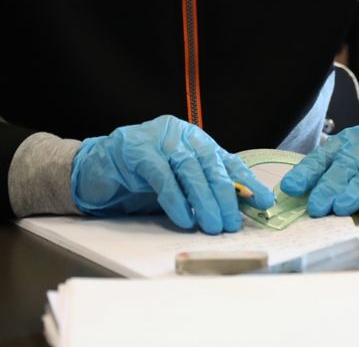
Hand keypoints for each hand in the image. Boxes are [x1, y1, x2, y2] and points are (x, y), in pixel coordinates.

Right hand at [70, 115, 275, 233]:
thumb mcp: (177, 183)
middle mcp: (179, 133)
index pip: (226, 160)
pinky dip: (176, 200)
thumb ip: (202, 189)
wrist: (95, 170)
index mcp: (193, 138)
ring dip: (204, 201)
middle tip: (232, 223)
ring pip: (190, 170)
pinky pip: (163, 177)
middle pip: (210, 165)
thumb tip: (237, 210)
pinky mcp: (136, 150)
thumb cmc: (138, 178)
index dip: (246, 182)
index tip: (264, 202)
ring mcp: (157, 137)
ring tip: (212, 225)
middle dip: (225, 196)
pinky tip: (184, 219)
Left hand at [279, 113, 358, 215]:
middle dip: (330, 187)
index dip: (307, 172)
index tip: (290, 189)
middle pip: (348, 166)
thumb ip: (333, 172)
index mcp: (351, 141)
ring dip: (357, 190)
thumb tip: (299, 196)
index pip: (325, 157)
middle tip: (316, 207)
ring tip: (341, 207)